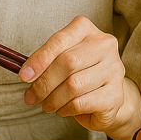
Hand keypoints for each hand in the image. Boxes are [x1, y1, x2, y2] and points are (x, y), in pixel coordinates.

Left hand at [18, 16, 138, 136]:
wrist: (107, 97)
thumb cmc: (79, 74)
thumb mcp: (61, 60)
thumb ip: (45, 62)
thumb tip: (26, 74)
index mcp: (86, 30)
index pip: (60, 40)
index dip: (39, 59)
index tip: (24, 76)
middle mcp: (104, 45)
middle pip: (67, 63)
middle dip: (44, 83)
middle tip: (32, 97)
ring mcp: (114, 69)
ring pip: (74, 85)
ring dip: (53, 99)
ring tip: (47, 105)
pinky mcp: (116, 94)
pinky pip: (81, 102)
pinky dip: (66, 109)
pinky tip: (64, 109)